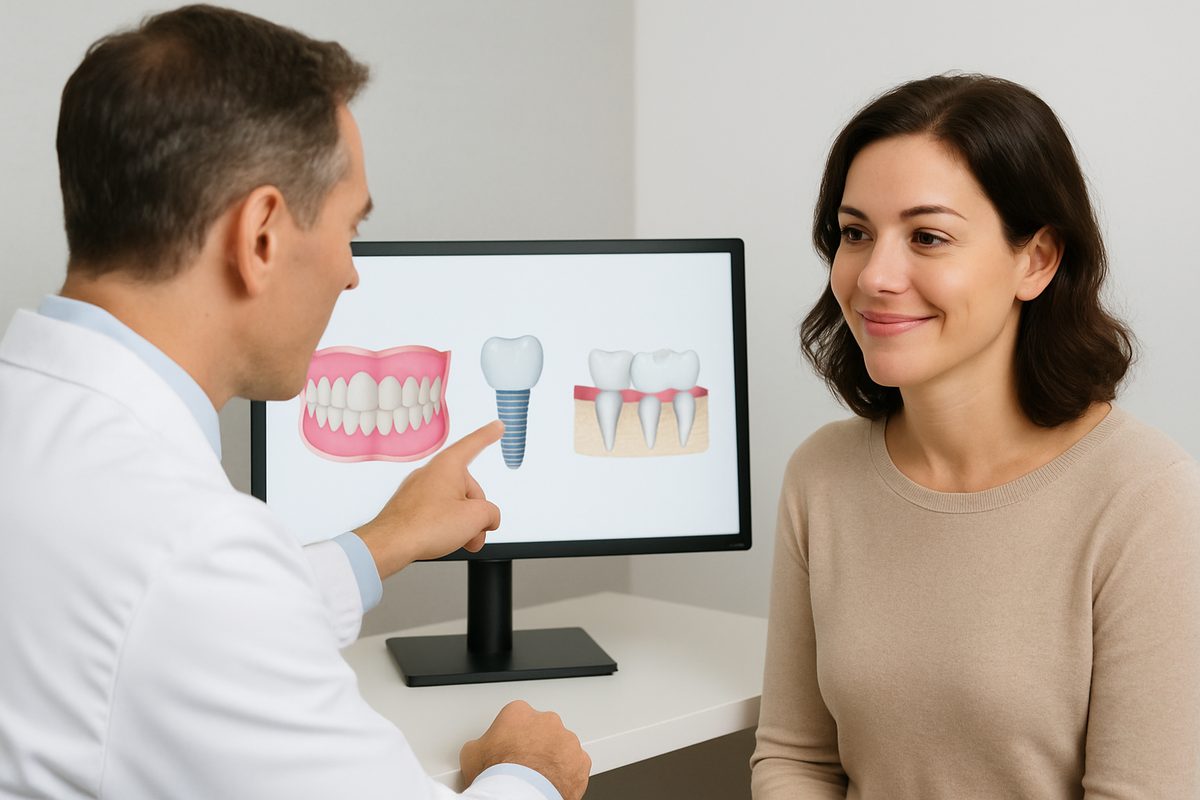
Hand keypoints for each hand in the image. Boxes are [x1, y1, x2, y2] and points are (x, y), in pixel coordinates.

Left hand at [354, 420, 502, 578]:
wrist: (390, 544)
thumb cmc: (425, 526)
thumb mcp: (475, 518)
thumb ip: (491, 513)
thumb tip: (488, 518)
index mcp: (448, 465)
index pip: (474, 444)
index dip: (488, 435)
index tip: (496, 426)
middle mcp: (431, 473)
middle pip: (468, 488)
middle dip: (476, 513)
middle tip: (475, 534)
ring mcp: (418, 489)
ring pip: (452, 502)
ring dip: (462, 523)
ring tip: (459, 541)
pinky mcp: (409, 505)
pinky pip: (436, 511)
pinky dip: (445, 525)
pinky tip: (443, 539)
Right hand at [460, 700, 589, 799]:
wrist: (518, 796)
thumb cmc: (497, 774)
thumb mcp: (471, 753)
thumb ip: (480, 743)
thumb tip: (478, 751)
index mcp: (519, 712)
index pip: (516, 718)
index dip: (511, 736)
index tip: (508, 750)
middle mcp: (546, 720)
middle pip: (541, 728)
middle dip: (535, 743)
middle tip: (523, 764)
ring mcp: (566, 740)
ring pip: (561, 745)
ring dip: (552, 758)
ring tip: (538, 777)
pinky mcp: (581, 760)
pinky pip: (575, 764)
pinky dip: (567, 773)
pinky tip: (553, 784)